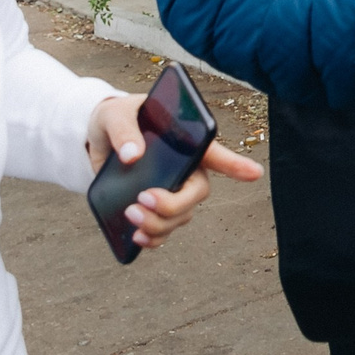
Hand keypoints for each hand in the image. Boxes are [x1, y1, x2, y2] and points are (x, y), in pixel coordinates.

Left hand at [87, 93, 265, 252]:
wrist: (99, 142)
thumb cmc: (116, 120)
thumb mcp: (115, 115)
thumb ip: (124, 129)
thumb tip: (132, 155)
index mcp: (185, 142)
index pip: (215, 153)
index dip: (236, 165)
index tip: (255, 173)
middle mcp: (186, 170)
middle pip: (196, 193)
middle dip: (173, 204)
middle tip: (144, 198)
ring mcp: (173, 191)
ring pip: (181, 217)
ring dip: (158, 224)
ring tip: (131, 215)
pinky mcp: (155, 209)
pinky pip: (164, 232)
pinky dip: (153, 239)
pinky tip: (137, 237)